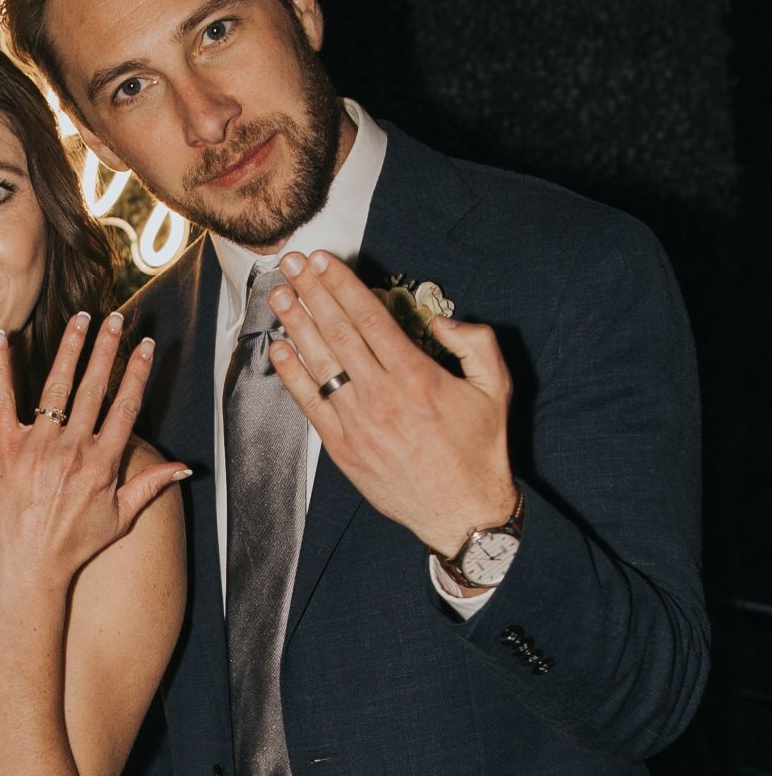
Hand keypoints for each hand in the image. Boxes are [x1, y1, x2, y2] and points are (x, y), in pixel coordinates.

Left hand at [0, 311, 190, 591]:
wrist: (29, 568)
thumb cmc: (75, 545)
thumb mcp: (121, 518)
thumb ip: (151, 485)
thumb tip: (186, 467)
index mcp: (103, 463)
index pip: (126, 405)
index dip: (137, 371)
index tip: (145, 344)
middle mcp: (72, 449)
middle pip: (94, 387)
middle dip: (107, 348)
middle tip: (116, 317)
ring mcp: (38, 447)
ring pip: (56, 386)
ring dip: (70, 348)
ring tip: (81, 318)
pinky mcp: (6, 449)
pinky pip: (3, 400)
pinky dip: (1, 367)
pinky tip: (2, 337)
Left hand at [265, 250, 515, 557]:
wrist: (462, 513)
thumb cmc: (480, 450)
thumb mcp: (496, 389)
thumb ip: (476, 343)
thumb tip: (440, 319)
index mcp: (417, 377)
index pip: (370, 319)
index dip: (342, 286)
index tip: (323, 262)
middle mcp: (381, 396)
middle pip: (338, 333)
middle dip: (312, 293)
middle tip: (291, 265)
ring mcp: (357, 422)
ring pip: (319, 363)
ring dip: (296, 326)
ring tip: (279, 296)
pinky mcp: (342, 447)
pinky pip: (310, 403)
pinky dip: (292, 374)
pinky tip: (280, 348)